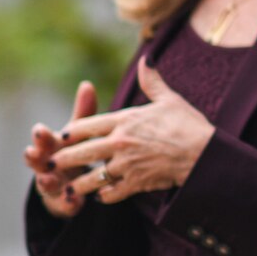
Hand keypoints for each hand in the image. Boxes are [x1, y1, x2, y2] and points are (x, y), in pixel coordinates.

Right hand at [24, 80, 100, 218]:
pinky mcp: (62, 203)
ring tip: (47, 179)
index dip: (40, 136)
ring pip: (45, 184)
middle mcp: (46, 166)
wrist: (71, 183)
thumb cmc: (72, 151)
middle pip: (37, 161)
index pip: (43, 140)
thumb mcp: (78, 134)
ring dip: (46, 181)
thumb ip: (82, 113)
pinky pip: (64, 204)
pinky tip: (73, 202)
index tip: (40, 129)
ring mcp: (52, 185)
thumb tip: (87, 84)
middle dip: (34, 157)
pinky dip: (67, 203)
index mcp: (51, 148)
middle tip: (32, 153)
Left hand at [52, 61, 216, 205]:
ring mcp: (126, 164)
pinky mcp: (135, 183)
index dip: (68, 133)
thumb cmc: (188, 124)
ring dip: (79, 184)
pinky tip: (100, 195)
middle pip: (80, 153)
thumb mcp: (169, 99)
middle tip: (51, 164)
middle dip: (62, 160)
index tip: (60, 137)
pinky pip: (110, 193)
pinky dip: (103, 196)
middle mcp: (120, 142)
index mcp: (124, 120)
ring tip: (71, 188)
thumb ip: (152, 81)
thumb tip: (147, 60)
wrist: (204, 153)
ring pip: (90, 177)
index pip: (84, 126)